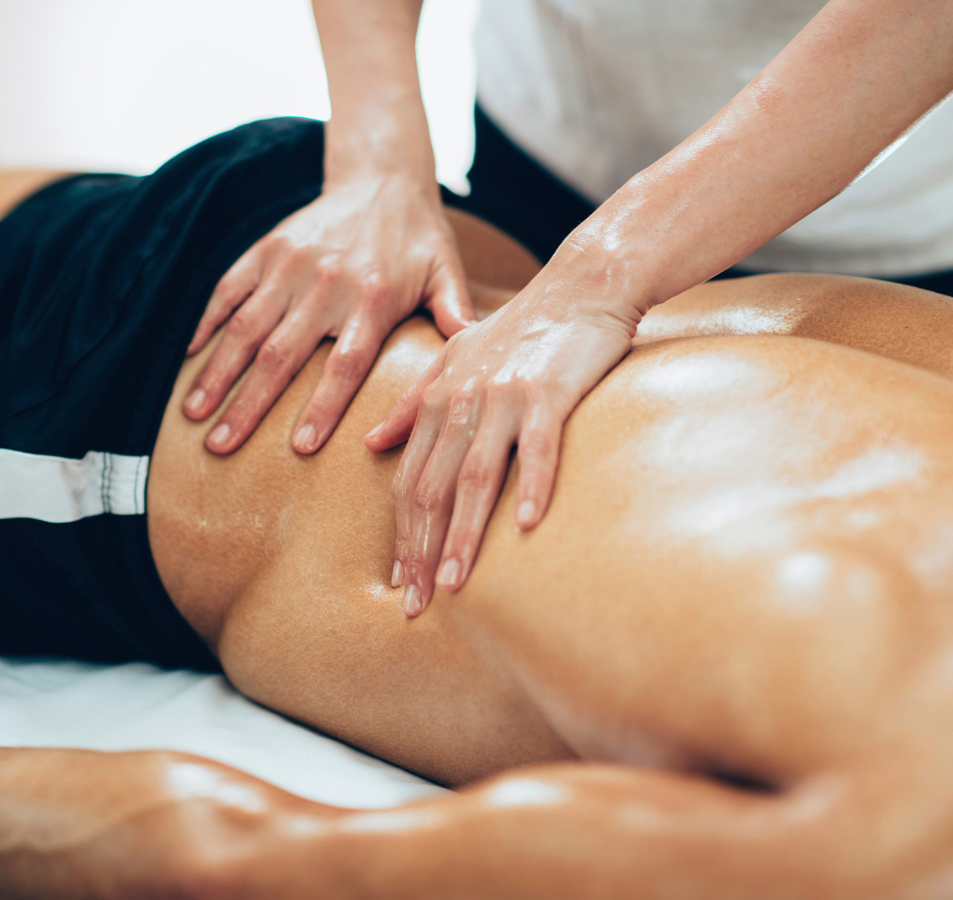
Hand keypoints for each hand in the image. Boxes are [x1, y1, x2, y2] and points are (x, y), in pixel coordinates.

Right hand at [182, 174, 475, 454]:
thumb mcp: (446, 273)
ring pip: (244, 327)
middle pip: (280, 355)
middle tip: (220, 447)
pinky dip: (205, 324)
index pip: (344, 365)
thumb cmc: (418, 238)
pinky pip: (228, 290)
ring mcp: (289, 265)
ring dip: (216, 374)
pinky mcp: (266, 248)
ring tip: (192, 415)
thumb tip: (472, 365)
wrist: (381, 176)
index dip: (322, 406)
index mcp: (373, 299)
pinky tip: (187, 359)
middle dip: (247, 405)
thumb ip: (454, 317)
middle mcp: (326, 284)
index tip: (299, 448)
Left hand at [365, 271, 637, 616]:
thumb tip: (373, 442)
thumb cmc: (520, 328)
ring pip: (475, 477)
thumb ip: (412, 402)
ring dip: (462, 535)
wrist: (580, 285)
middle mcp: (462, 401)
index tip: (398, 583)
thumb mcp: (453, 359)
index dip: (401, 535)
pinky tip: (525, 528)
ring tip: (454, 584)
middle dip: (420, 551)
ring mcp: (505, 398)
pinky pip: (538, 448)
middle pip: (432, 488)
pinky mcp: (549, 393)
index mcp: (437, 399)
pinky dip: (531, 487)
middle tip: (416, 605)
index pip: (409, 480)